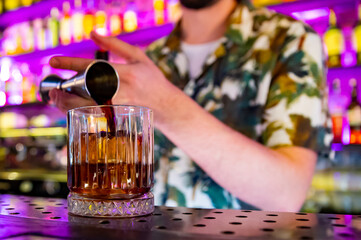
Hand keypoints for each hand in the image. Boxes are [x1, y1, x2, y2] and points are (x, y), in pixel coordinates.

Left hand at [49, 31, 180, 122]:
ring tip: (57, 99)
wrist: (166, 105)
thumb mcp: (139, 57)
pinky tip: (71, 108)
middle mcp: (124, 90)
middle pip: (87, 91)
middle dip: (65, 92)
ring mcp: (121, 106)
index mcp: (127, 72)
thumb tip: (92, 34)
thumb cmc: (152, 79)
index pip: (94, 66)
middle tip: (53, 89)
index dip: (72, 63)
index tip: (53, 61)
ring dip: (68, 105)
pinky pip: (94, 115)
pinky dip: (79, 112)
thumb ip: (116, 45)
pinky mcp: (119, 117)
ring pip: (88, 107)